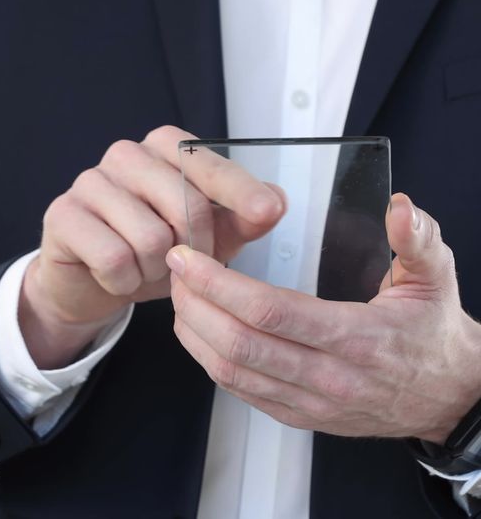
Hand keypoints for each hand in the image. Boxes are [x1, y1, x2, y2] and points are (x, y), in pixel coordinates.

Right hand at [20, 125, 285, 368]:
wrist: (92, 284)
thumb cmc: (153, 253)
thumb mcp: (209, 239)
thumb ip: (242, 219)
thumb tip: (276, 201)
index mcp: (163, 147)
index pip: (210, 164)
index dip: (241, 194)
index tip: (267, 213)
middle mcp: (126, 154)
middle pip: (185, 204)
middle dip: (196, 250)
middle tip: (185, 266)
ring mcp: (89, 181)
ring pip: (150, 237)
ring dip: (154, 270)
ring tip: (145, 270)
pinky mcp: (62, 214)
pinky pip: (113, 259)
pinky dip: (123, 282)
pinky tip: (116, 277)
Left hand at [168, 193, 480, 442]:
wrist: (449, 397)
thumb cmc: (433, 333)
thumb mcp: (437, 279)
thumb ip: (417, 240)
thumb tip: (399, 207)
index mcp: (357, 338)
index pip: (270, 311)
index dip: (219, 284)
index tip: (188, 257)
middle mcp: (328, 377)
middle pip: (238, 344)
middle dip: (193, 303)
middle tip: (174, 269)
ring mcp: (309, 402)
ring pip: (230, 372)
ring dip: (193, 331)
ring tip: (179, 293)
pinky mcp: (297, 416)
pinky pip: (238, 391)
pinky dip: (208, 358)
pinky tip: (196, 327)